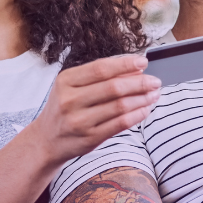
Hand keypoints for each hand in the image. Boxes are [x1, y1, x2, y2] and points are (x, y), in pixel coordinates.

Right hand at [32, 54, 158, 164]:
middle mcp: (70, 100)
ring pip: (120, 106)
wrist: (47, 140)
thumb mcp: (72, 87)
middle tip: (155, 81)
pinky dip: (137, 115)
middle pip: (113, 87)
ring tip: (154, 94)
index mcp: (66, 81)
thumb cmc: (64, 109)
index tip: (143, 62)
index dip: (125, 64)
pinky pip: (120, 124)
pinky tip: (145, 109)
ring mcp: (80, 121)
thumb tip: (134, 70)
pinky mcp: (90, 138)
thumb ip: (99, 78)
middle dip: (139, 83)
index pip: (101, 69)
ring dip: (142, 99)